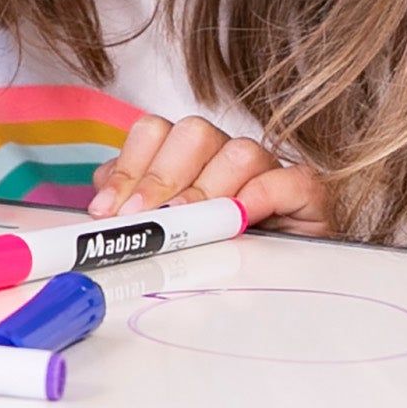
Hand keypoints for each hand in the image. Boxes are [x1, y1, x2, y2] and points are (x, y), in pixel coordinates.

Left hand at [91, 114, 327, 231]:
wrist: (280, 275)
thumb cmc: (216, 251)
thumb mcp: (164, 229)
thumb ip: (132, 209)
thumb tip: (102, 209)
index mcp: (185, 156)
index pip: (152, 132)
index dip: (128, 169)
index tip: (109, 210)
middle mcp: (223, 153)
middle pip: (192, 133)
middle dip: (162, 178)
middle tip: (150, 219)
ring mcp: (266, 169)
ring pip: (238, 153)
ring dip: (209, 191)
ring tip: (194, 227)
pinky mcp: (304, 191)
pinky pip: (288, 179)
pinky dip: (262, 197)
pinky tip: (242, 221)